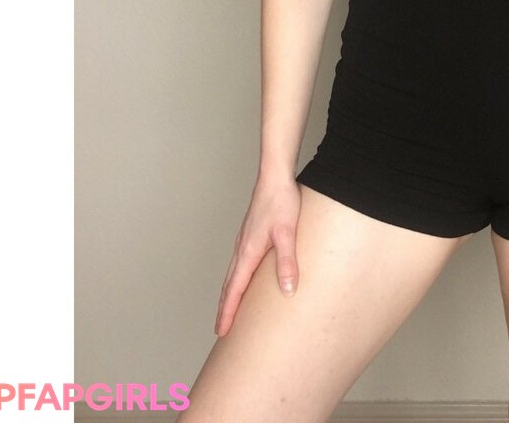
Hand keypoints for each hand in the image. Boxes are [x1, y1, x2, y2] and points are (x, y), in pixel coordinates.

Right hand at [214, 174, 301, 336]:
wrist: (275, 177)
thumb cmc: (281, 202)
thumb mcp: (287, 233)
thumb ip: (287, 261)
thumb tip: (287, 290)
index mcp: (248, 252)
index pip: (234, 289)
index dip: (228, 311)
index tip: (221, 331)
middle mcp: (242, 248)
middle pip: (229, 285)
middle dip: (224, 307)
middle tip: (221, 329)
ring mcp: (245, 241)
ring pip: (233, 274)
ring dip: (229, 294)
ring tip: (230, 309)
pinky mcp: (251, 235)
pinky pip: (240, 263)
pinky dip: (237, 279)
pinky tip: (245, 279)